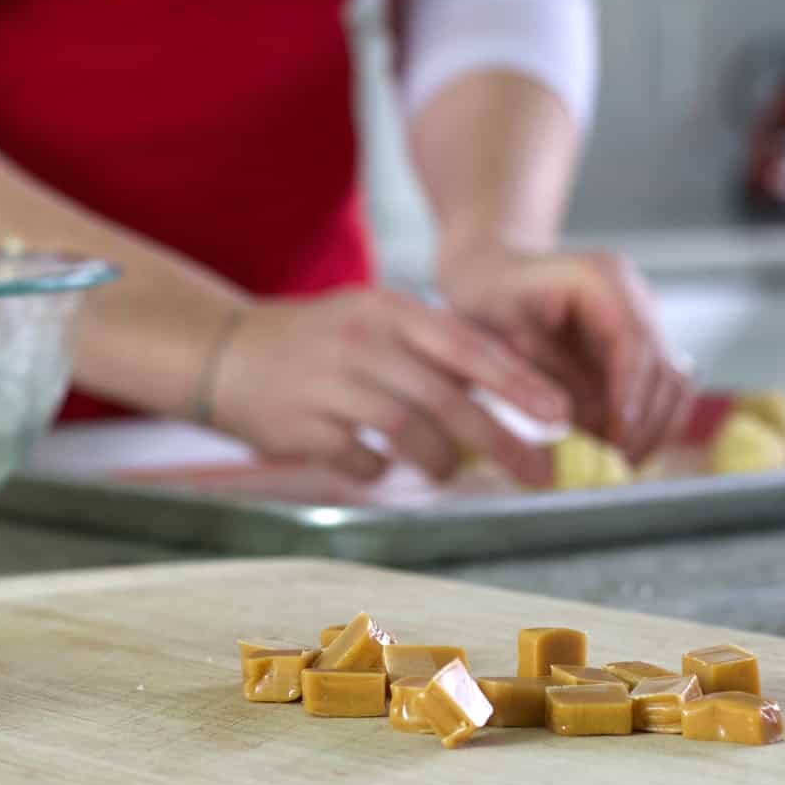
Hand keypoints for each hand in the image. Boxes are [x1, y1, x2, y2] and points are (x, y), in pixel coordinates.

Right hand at [210, 287, 568, 483]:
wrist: (224, 352)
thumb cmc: (315, 341)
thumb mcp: (372, 320)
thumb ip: (430, 348)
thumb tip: (504, 388)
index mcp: (386, 310)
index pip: (466, 346)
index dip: (518, 383)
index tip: (560, 414)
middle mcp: (360, 343)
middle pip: (445, 398)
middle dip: (500, 439)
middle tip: (537, 473)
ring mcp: (328, 385)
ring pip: (408, 432)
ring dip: (440, 460)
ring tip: (447, 469)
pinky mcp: (301, 427)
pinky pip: (362, 460)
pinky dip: (381, 469)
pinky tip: (378, 462)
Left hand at [438, 246, 692, 462]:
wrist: (489, 279)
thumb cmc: (485, 300)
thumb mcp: (498, 335)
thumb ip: (540, 375)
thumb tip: (583, 423)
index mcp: (601, 278)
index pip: (633, 341)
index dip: (629, 394)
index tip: (615, 438)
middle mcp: (633, 296)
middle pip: (663, 366)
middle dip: (643, 421)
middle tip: (615, 465)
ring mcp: (641, 321)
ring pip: (671, 384)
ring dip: (650, 428)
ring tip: (615, 464)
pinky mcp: (637, 350)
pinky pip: (656, 392)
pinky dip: (642, 424)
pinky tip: (615, 450)